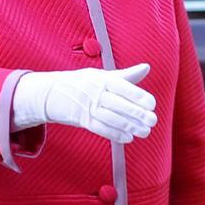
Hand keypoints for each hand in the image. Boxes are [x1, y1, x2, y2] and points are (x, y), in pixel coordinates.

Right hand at [12, 63, 156, 142]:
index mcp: (101, 78)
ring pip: (111, 118)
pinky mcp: (82, 120)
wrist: (51, 92)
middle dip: (137, 113)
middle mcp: (95, 92)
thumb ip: (126, 75)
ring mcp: (87, 106)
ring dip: (129, 126)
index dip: (137, 95)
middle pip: (118, 103)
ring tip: (145, 131)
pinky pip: (100, 128)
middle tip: (153, 120)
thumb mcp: (101, 75)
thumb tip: (147, 67)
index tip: (151, 104)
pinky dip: (115, 134)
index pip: (122, 86)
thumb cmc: (81, 82)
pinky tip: (128, 137)